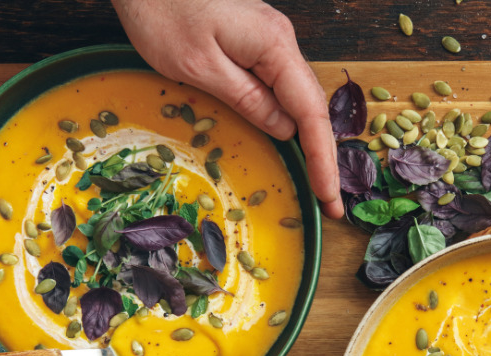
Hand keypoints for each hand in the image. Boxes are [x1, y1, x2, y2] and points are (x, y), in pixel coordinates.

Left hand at [113, 0, 342, 218]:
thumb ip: (247, 99)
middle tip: (329, 202)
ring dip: (309, 140)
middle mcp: (281, 40)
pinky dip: (290, 117)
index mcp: (274, 46)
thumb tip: (285, 130)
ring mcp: (270, 39)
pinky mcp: (254, 40)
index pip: (311, 113)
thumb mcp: (199, 67)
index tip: (330, 197)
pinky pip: (281, 85)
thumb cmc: (160, 11)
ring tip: (317, 180)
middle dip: (323, 157)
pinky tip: (292, 142)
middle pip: (313, 107)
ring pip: (298, 96)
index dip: (323, 160)